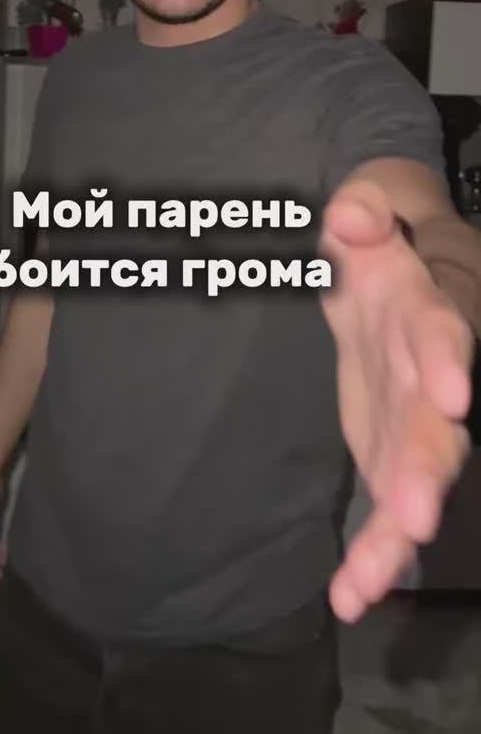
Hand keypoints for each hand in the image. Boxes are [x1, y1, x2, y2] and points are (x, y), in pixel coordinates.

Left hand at [319, 179, 472, 622]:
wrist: (394, 268)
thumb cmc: (383, 232)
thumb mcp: (374, 202)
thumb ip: (366, 209)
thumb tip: (348, 220)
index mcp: (428, 305)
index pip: (442, 331)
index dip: (446, 360)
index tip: (449, 396)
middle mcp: (430, 372)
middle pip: (435, 422)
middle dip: (426, 468)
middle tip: (413, 517)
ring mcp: (411, 417)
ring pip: (413, 475)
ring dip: (395, 529)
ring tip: (368, 582)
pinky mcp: (390, 446)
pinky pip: (386, 499)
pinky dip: (371, 548)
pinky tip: (351, 596)